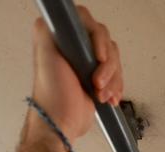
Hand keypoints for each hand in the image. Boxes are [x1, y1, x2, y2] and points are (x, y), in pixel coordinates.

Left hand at [31, 5, 122, 142]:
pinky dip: (116, 86)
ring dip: (112, 80)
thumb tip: (60, 16)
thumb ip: (49, 31)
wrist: (63, 122)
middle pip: (105, 42)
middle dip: (107, 67)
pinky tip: (107, 97)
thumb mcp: (46, 56)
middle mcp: (73, 45)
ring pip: (114, 59)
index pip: (88, 22)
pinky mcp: (97, 75)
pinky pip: (117, 74)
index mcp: (58, 35)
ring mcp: (86, 60)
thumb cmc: (53, 95)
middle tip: (97, 82)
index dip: (98, 40)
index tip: (98, 58)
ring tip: (100, 94)